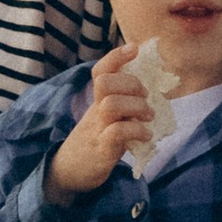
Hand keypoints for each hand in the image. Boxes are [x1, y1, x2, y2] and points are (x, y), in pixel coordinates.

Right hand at [47, 41, 156, 203]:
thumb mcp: (106, 118)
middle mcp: (95, 111)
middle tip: (145, 97)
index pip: (101, 71)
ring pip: (112, 104)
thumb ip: (123, 104)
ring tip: (148, 117)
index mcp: (97, 101)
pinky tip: (146, 135)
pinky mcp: (102, 149)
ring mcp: (96, 129)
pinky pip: (118, 132)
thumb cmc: (94, 141)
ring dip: (137, 107)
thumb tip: (153, 92)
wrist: (69, 172)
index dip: (116, 57)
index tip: (135, 48)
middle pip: (105, 83)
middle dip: (131, 84)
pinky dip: (137, 130)